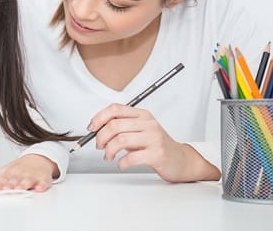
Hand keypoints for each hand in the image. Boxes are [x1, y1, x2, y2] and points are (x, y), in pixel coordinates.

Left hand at [0, 154, 58, 191]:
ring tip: (20, 189)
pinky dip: (41, 186)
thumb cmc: (18, 168)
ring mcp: (31, 177)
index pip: (4, 179)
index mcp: (10, 173)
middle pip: (15, 181)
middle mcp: (20, 175)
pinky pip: (43, 183)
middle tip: (7, 190)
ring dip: (24, 186)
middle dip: (11, 186)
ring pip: (28, 182)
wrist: (38, 158)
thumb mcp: (1, 171)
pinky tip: (39, 188)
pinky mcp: (43, 179)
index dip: (1, 184)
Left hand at [88, 104, 219, 181]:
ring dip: (109, 150)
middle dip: (101, 137)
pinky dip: (121, 162)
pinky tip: (121, 164)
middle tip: (99, 146)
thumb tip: (97, 127)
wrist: (180, 159)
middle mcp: (148, 124)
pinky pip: (131, 157)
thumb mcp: (139, 130)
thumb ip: (122, 126)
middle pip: (114, 125)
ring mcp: (154, 138)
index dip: (99, 117)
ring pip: (120, 140)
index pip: (115, 109)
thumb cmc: (156, 145)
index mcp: (142, 115)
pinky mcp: (157, 154)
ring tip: (109, 156)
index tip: (91, 127)